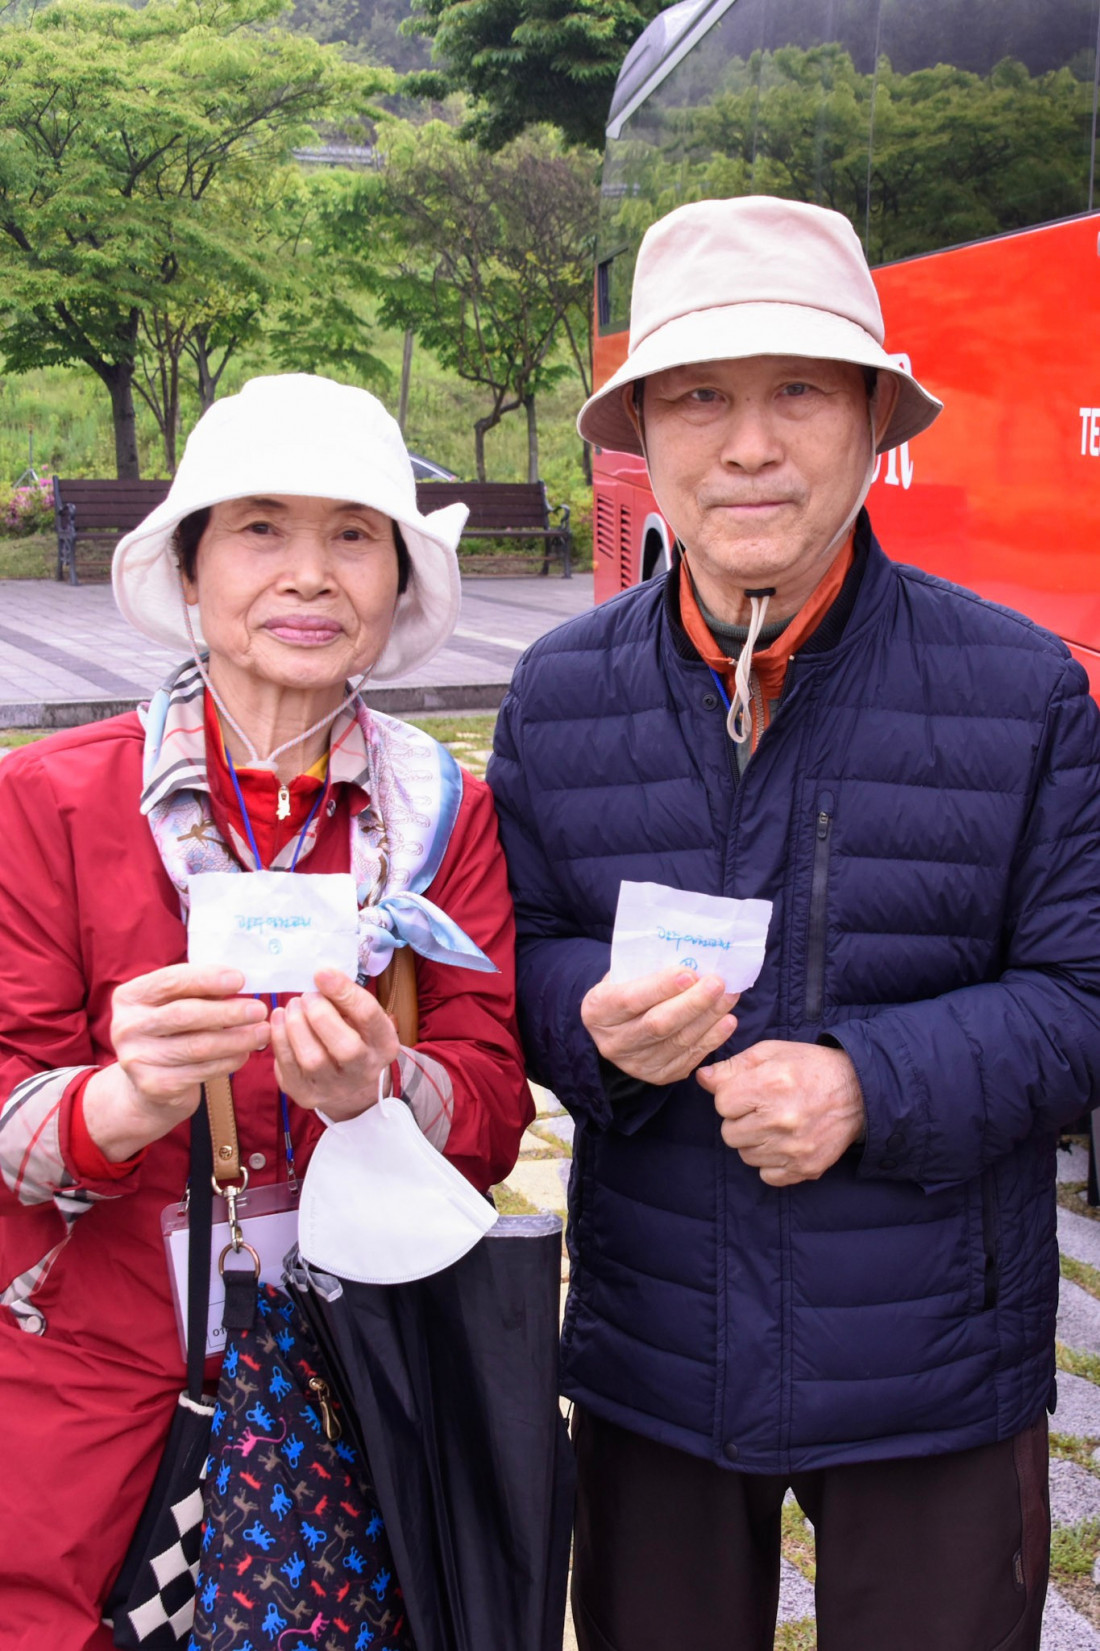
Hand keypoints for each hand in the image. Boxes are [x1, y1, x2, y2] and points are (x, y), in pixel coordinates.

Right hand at [84, 965, 270, 1161]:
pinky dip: (228, 1061)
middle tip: (259, 1010)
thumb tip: (239, 983)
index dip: (207, 978)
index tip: (240, 980)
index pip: (170, 981)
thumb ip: (199, 991)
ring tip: (262, 1032)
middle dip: (228, 1012)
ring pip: (197, 1046)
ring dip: (237, 1039)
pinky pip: (200, 1071)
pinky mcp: (154, 1086)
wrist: (147, 1084)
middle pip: (184, 1014)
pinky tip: (244, 1054)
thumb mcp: (176, 1004)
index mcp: (130, 997)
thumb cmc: (171, 1032)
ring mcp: (137, 1059)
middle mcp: (125, 1027)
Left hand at [270, 968, 398, 1122]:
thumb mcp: (362, 1018)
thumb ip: (347, 998)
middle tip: (307, 996)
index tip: (321, 973)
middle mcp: (364, 1071)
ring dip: (296, 1025)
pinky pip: (288, 1067)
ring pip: (312, 1059)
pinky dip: (279, 1038)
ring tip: (292, 1006)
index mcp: (384, 1045)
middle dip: (320, 1014)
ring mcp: (335, 1088)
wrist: (349, 1086)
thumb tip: (321, 976)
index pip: (368, 1016)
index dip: (343, 991)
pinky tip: (279, 1020)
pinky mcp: (306, 1095)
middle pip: (345, 1047)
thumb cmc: (355, 1037)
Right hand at [581, 967, 737, 1085]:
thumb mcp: (623, 974)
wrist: (617, 1025)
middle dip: (692, 1003)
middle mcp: (613, 1042)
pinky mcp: (658, 1075)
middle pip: (658, 1025)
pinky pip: (689, 1058)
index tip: (689, 972)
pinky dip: (712, 1039)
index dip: (661, 987)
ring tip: (729, 996)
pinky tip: (727, 1021)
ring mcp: (635, 1063)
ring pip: (678, 1042)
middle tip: (717, 983)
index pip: (630, 1000)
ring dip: (709, 1018)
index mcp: (597, 1010)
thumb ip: (648, 969)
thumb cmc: (625, 988)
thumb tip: (691, 959)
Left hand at [697, 1041, 864, 1186]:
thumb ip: (732, 1066)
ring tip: (775, 1123)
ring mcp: (794, 1148)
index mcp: (770, 1085)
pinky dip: (771, 1162)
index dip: (732, 1097)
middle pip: (729, 1133)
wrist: (858, 1091)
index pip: (722, 1103)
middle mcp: (781, 1120)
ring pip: (746, 1156)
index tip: (749, 1091)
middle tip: (762, 1109)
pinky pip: (767, 1175)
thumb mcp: (770, 1053)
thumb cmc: (809, 1067)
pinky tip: (784, 1142)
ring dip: (754, 1141)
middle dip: (740, 1120)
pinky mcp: (806, 1168)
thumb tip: (702, 1078)